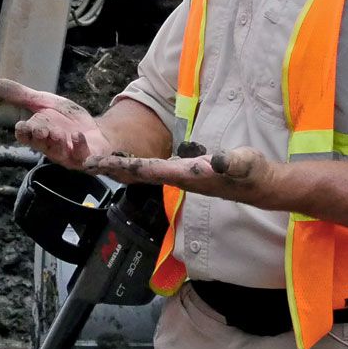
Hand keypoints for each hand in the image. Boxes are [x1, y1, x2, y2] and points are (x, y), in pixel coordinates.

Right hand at [0, 78, 112, 168]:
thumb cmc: (66, 119)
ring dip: (58, 143)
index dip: (23, 132)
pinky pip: (82, 157)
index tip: (22, 126)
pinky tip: (77, 136)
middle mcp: (50, 147)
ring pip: (59, 152)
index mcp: (37, 134)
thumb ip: (21, 96)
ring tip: (59, 133)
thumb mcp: (44, 102)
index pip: (25, 136)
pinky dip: (79, 147)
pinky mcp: (85, 159)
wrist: (95, 130)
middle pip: (41, 143)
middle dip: (41, 136)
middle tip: (41, 129)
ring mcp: (68, 155)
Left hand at [82, 145, 283, 208]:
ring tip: (97, 162)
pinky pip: (154, 171)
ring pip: (144, 174)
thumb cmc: (253, 173)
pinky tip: (126, 163)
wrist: (262, 186)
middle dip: (113, 169)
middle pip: (139, 174)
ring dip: (121, 169)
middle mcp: (180, 179)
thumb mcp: (245, 164)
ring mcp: (182, 179)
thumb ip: (230, 163)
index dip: (125, 165)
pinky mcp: (186, 176)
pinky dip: (136, 167)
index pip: (150, 170)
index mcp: (188, 175)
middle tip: (85, 162)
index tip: (103, 163)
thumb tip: (215, 162)